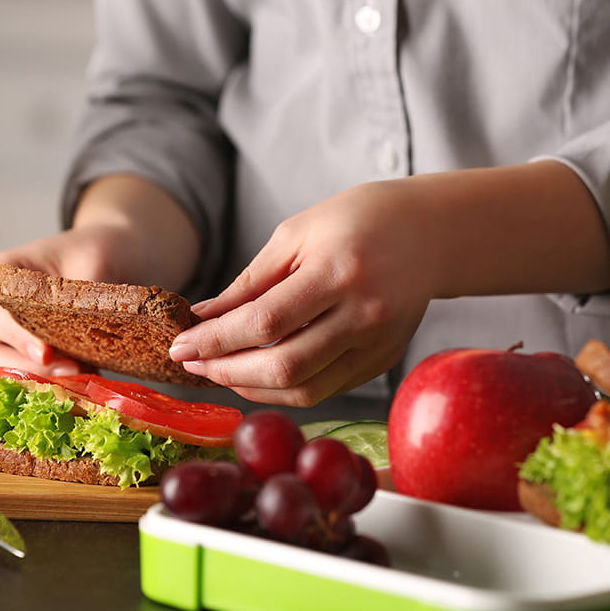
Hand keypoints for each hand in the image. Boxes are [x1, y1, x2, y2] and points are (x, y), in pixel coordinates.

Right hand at [0, 228, 124, 379]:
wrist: (101, 260)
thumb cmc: (91, 253)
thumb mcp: (96, 260)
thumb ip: (84, 293)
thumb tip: (91, 323)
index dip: (17, 337)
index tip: (48, 354)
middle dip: (28, 369)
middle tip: (74, 371)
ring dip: (34, 382)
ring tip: (79, 377)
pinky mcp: (6, 359)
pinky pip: (12, 383)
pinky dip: (41, 388)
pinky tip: (77, 382)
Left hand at [168, 180, 435, 405]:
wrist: (429, 231)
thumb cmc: (356, 221)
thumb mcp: (295, 234)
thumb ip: (249, 282)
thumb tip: (202, 319)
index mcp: (339, 271)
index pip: (266, 322)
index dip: (216, 341)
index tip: (180, 347)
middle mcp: (364, 313)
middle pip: (285, 365)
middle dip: (228, 371)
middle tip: (193, 364)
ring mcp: (378, 343)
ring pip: (306, 388)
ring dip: (252, 388)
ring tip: (219, 370)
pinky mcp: (383, 361)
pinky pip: (326, 389)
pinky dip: (284, 388)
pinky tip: (256, 374)